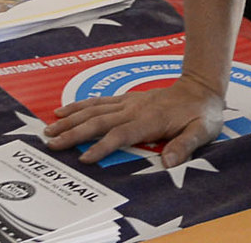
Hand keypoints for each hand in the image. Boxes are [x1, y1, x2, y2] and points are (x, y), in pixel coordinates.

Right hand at [44, 73, 227, 166]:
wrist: (200, 88)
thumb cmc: (202, 114)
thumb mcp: (202, 132)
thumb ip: (185, 145)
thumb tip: (168, 162)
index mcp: (150, 120)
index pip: (120, 134)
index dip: (102, 147)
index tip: (83, 159)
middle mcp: (134, 109)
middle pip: (98, 121)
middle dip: (73, 133)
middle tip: (52, 144)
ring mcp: (127, 102)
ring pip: (92, 109)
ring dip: (70, 119)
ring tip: (49, 129)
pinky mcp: (125, 99)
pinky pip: (97, 102)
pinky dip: (78, 106)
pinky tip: (62, 111)